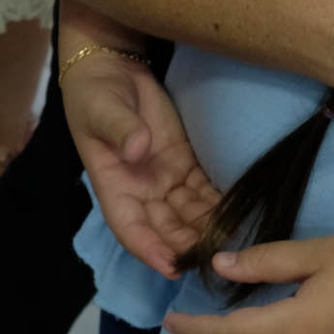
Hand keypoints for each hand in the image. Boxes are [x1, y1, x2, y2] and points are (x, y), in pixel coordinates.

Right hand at [63, 51, 218, 277]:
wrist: (112, 68)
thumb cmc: (95, 94)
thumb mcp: (101, 110)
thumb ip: (120, 130)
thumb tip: (137, 148)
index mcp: (113, 186)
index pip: (131, 229)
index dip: (150, 250)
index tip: (172, 266)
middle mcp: (140, 191)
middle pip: (165, 228)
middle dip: (188, 244)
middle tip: (216, 257)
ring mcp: (163, 178)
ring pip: (187, 213)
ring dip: (207, 228)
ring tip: (233, 240)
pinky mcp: (182, 162)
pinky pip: (201, 189)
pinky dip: (217, 203)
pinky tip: (238, 213)